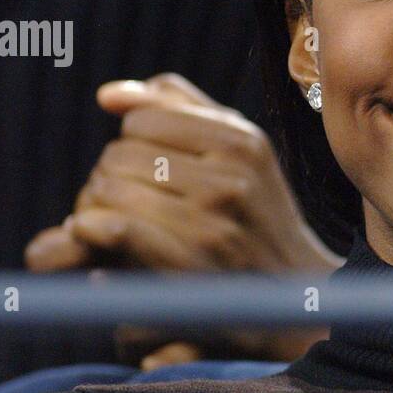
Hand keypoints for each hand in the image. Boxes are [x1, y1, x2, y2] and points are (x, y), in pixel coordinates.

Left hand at [24, 73, 337, 360]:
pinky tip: (97, 238)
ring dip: (95, 208)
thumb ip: (177, 108)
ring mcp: (212, 223)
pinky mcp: (191, 267)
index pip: (142, 120)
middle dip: (108, 178)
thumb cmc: (258, 218)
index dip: (131, 145)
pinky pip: (120, 227)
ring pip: (110, 188)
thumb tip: (107, 96)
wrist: (298, 296)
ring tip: (112, 228)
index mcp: (242, 141)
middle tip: (122, 206)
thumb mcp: (239, 151)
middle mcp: (231, 177)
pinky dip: (95, 230)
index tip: (144, 173)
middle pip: (120, 155)